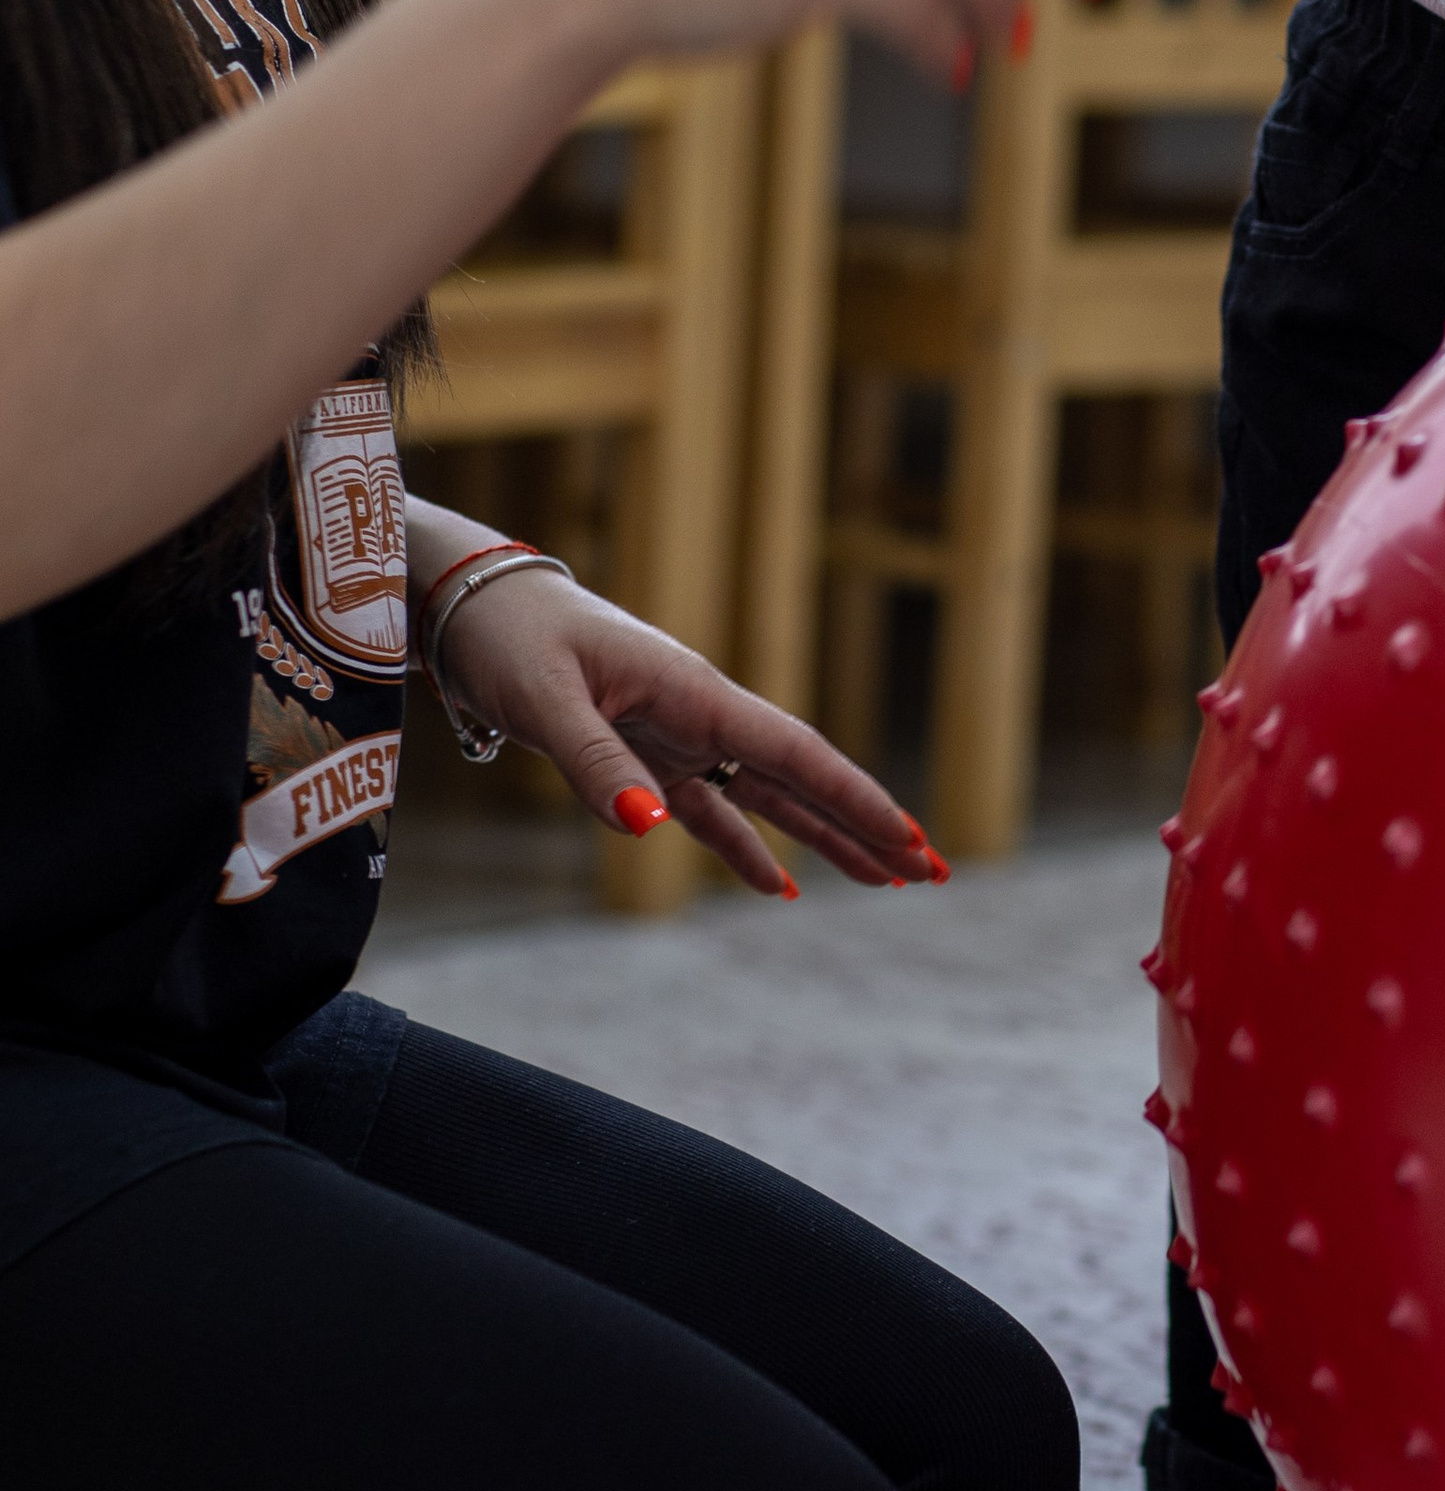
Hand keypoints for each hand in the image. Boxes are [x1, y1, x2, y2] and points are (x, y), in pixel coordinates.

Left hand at [432, 567, 939, 896]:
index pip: (794, 753)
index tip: (908, 837)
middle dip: (864, 823)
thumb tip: (653, 827)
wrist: (470, 604)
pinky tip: (775, 886)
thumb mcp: (546, 700)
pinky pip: (710, 810)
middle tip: (928, 869)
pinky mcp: (642, 756)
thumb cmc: (509, 637)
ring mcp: (676, 736)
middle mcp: (700, 714)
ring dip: (823, 837)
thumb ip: (599, 765)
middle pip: (801, 778)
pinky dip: (744, 847)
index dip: (854, 799)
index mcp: (694, 692)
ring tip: (884, 879)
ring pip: (768, 797)